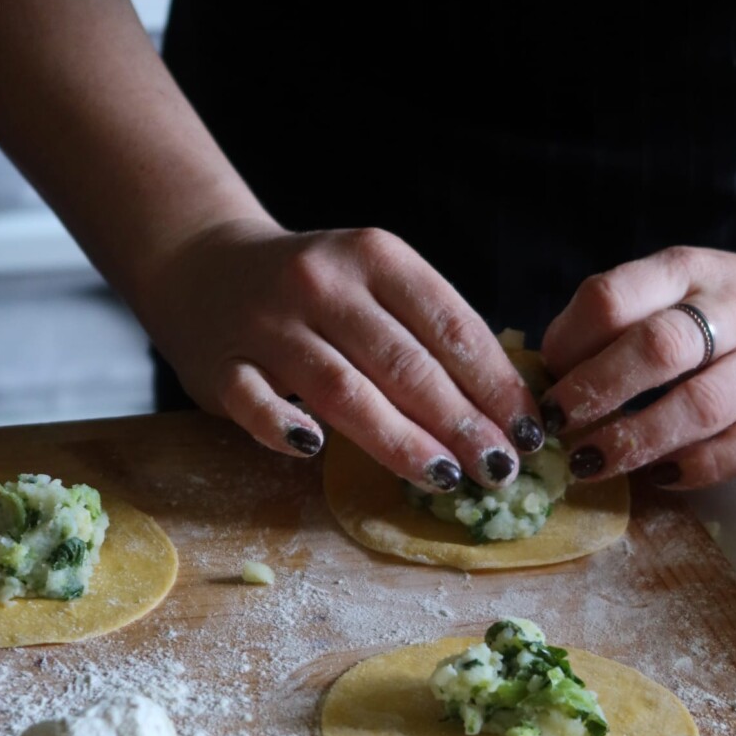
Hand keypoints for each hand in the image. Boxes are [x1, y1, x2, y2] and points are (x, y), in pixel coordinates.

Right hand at [141, 219, 543, 490]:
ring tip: (447, 478)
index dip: (495, 383)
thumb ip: (429, 331)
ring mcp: (268, 325)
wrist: (204, 265)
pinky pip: (256, 401)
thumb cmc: (316, 291)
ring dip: (400, 440)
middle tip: (500, 470)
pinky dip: (284, 426)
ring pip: (343, 389)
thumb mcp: (375, 282)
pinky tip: (316, 451)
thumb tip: (508, 409)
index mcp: (375, 257)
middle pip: (404, 364)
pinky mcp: (221, 364)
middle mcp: (323, 284)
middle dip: (462, 422)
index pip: (449, 325)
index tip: (530, 432)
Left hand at [539, 243, 735, 487]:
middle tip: (557, 429)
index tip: (544, 381)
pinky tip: (658, 477)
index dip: (568, 344)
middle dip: (595, 392)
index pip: (615, 297)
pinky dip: (695, 468)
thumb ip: (617, 323)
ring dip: (635, 440)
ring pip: (700, 404)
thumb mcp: (676, 292)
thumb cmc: (729, 313)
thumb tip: (544, 377)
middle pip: (657, 348)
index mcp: (688, 272)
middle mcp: (735, 308)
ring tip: (589, 463)